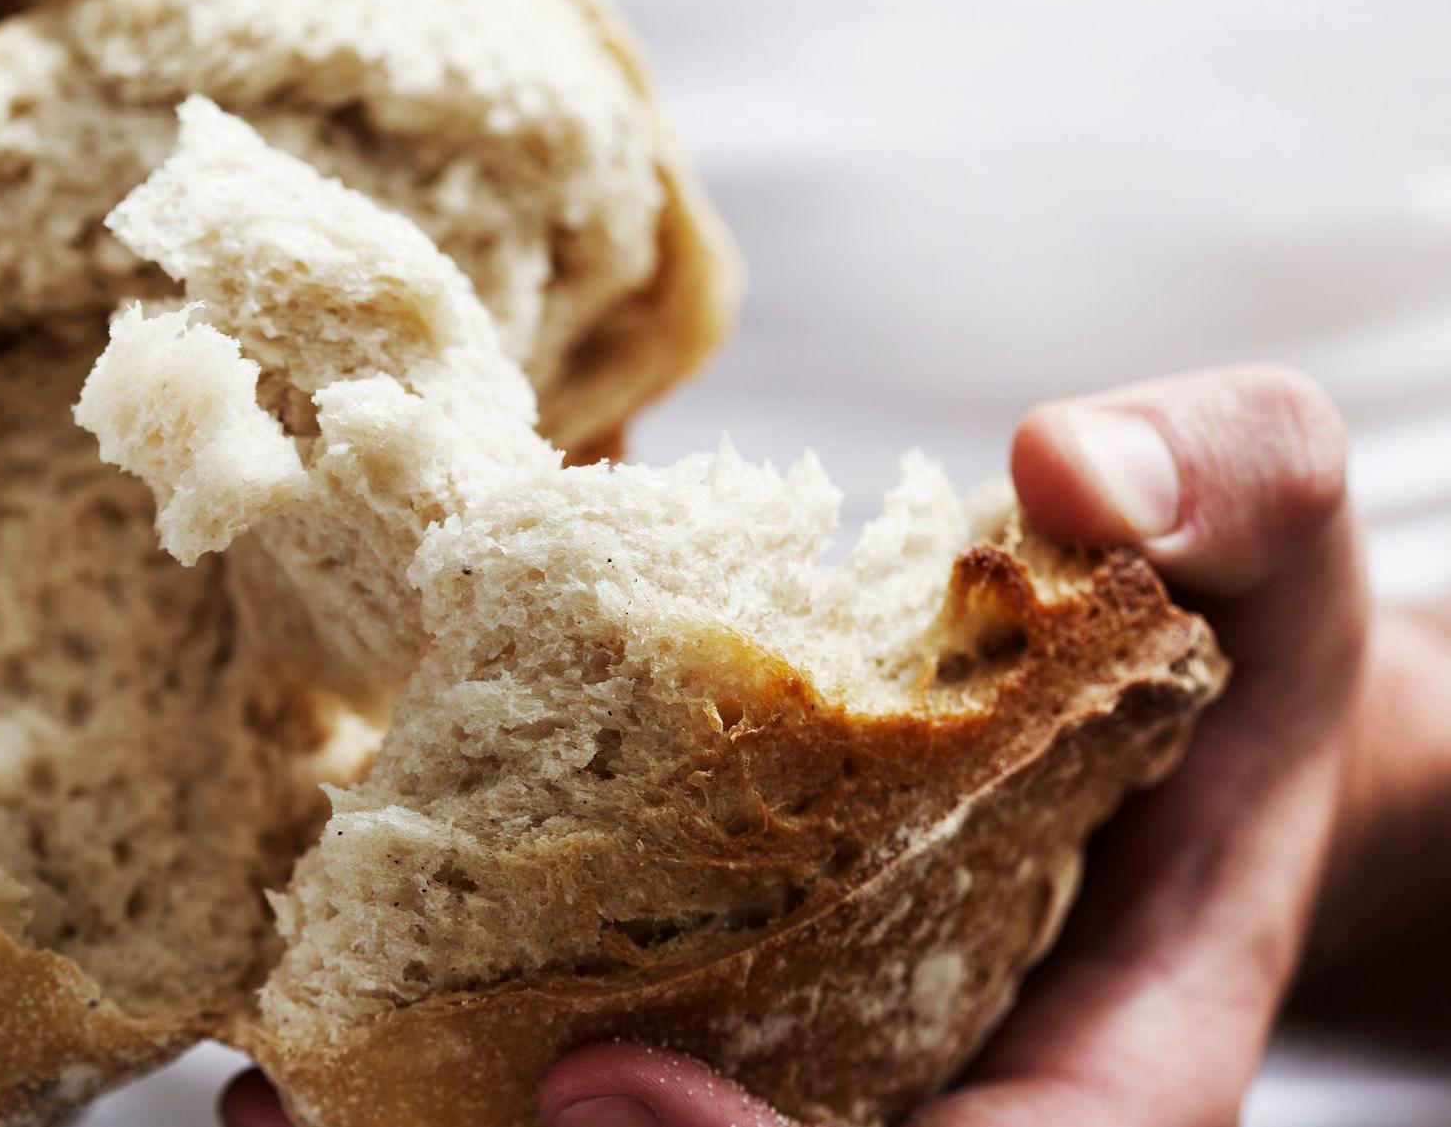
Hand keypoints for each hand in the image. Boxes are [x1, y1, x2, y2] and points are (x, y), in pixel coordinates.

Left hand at [222, 364, 1369, 1126]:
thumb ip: (1219, 483)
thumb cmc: (1232, 613)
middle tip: (341, 1114)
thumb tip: (1068, 476)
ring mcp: (850, 1068)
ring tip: (269, 1105)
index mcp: (1120, 1040)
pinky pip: (604, 1087)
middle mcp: (967, 1089)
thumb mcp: (1268, 529)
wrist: (1189, 683)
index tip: (605, 1086)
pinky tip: (298, 1049)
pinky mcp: (757, 1015)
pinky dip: (452, 1084)